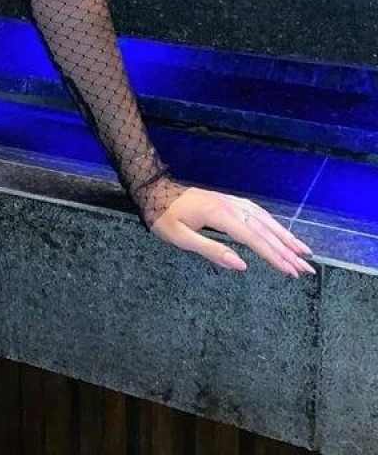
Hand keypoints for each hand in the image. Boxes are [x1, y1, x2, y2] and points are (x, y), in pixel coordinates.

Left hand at [150, 187, 315, 277]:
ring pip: (264, 218)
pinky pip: (256, 211)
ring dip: (285, 235)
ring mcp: (230, 201)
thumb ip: (212, 251)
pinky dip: (272, 223)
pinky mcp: (227, 200)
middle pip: (265, 230)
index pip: (255, 240)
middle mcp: (230, 206)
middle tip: (308, 268)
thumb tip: (242, 266)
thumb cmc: (164, 217)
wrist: (154, 191)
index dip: (275, 257)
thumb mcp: (181, 238)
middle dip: (288, 249)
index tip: (292, 272)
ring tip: (303, 251)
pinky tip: (279, 231)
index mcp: (220, 215)